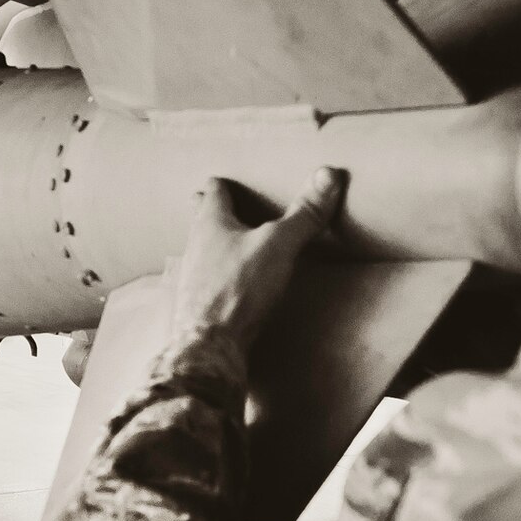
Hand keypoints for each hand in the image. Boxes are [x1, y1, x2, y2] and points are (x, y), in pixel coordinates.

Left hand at [170, 168, 347, 346]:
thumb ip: (304, 214)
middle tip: (226, 208)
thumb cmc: (238, 289)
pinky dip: (215, 280)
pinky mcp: (196, 307)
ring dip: (213, 248)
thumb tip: (329, 174)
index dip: (224, 184)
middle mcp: (194, 247)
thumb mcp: (279, 245)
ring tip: (230, 247)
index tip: (231, 181)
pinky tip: (227, 289)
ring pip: (200, 252)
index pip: (213, 192)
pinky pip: (204, 284)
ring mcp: (191, 279)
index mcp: (210, 224)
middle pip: (200, 221)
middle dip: (210, 212)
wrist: (209, 346)